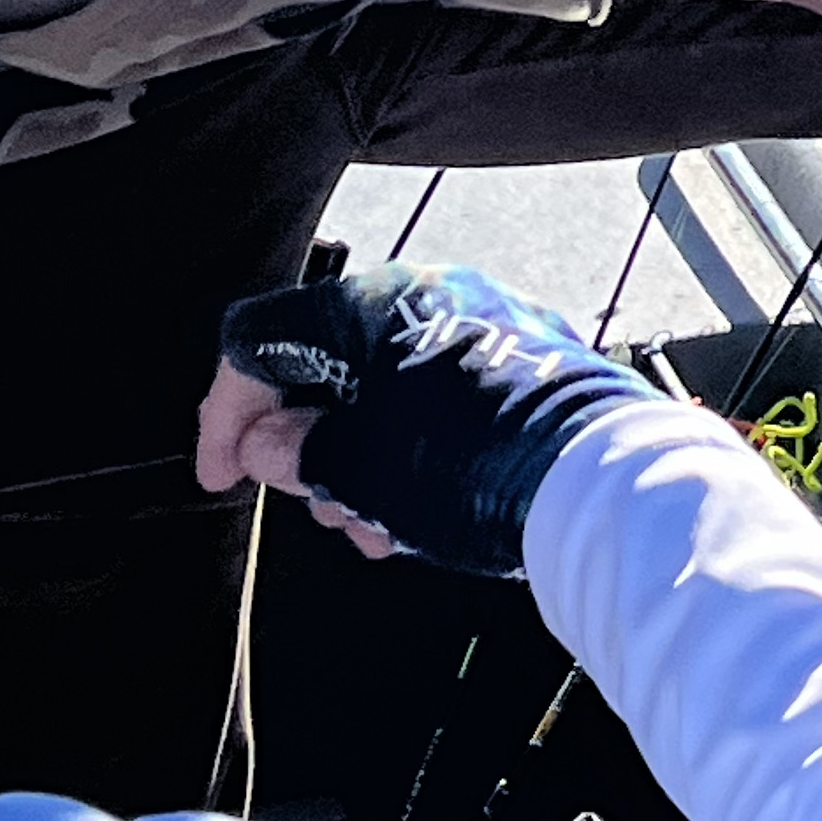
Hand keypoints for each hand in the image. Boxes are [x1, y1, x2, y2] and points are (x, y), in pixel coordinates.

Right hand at [197, 263, 649, 576]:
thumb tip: (270, 443)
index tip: (222, 472)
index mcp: (374, 299)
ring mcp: (483, 322)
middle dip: (308, 447)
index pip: (265, 335)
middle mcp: (429, 293)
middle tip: (314, 506)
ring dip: (361, 460)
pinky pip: (440, 396)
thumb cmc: (475, 465)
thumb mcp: (361, 470)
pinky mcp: (525, 358)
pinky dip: (412, 449)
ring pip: (386, 388)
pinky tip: (418, 511)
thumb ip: (299, 452)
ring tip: (374, 527)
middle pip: (329, 363)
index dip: (227, 411)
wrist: (599, 481)